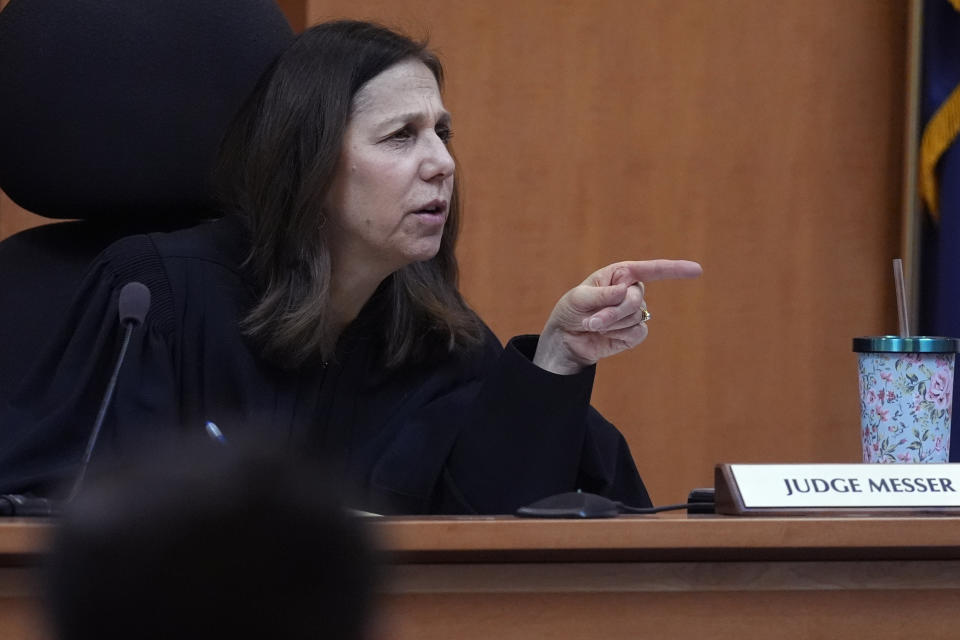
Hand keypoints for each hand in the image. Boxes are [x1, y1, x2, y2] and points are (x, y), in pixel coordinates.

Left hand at [532, 259, 702, 374]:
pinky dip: (619, 334)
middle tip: (591, 321)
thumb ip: (601, 295)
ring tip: (592, 325)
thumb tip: (625, 292)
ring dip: (611, 324)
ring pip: (635, 317)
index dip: (675, 269)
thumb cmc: (571, 311)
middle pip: (636, 299)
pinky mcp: (634, 332)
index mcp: (620, 274)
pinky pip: (638, 332)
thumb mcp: (578, 298)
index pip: (651, 270)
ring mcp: (635, 312)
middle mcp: (631, 290)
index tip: (697, 270)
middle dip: (612, 312)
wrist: (567, 339)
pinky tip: (606, 335)